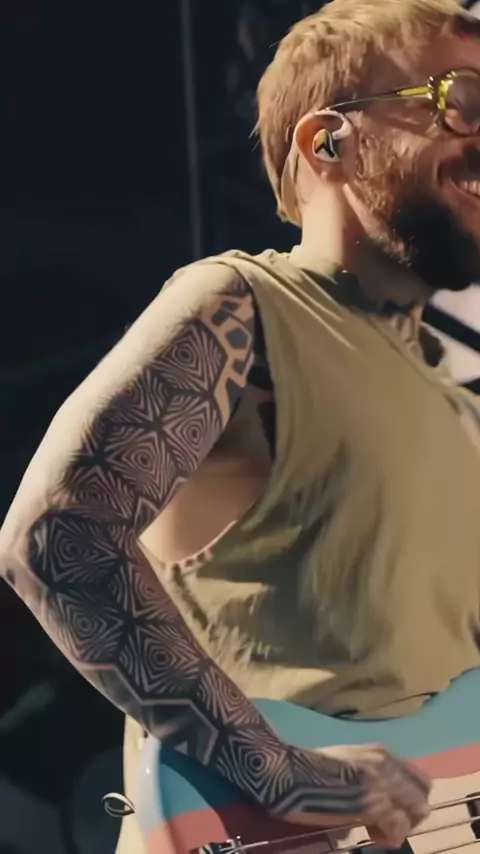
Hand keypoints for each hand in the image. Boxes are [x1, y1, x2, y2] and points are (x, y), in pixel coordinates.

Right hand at [273, 743, 430, 848]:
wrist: (286, 772)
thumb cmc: (308, 768)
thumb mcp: (345, 763)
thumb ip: (366, 776)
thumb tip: (377, 805)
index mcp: (380, 753)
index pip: (419, 780)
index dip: (408, 801)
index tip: (388, 813)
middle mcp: (386, 764)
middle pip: (422, 796)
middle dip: (409, 815)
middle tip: (384, 826)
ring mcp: (380, 783)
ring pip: (415, 811)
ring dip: (400, 826)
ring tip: (374, 832)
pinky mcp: (372, 805)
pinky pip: (399, 825)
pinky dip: (390, 835)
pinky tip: (370, 835)